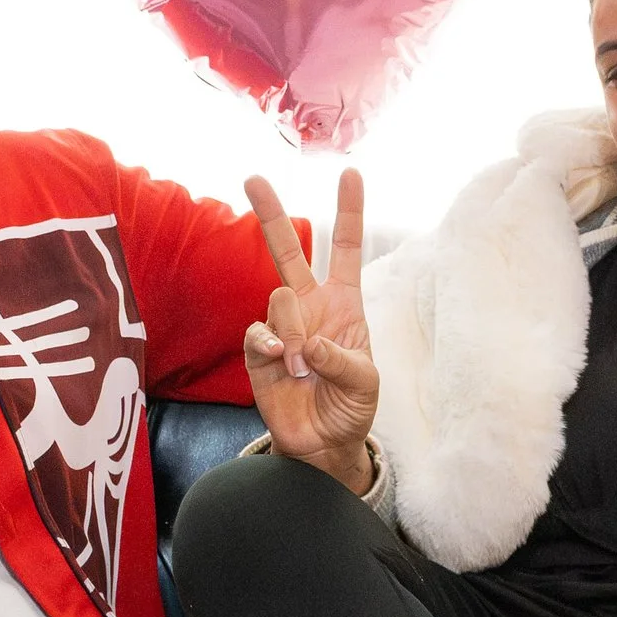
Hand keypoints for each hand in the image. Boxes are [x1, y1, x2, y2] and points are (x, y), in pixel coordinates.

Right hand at [244, 169, 378, 492]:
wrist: (322, 444)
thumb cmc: (351, 407)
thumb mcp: (364, 384)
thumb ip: (341, 360)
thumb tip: (307, 344)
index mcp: (343, 305)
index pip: (345, 249)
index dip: (349, 212)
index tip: (350, 173)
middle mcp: (309, 307)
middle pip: (288, 251)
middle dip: (270, 214)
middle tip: (252, 178)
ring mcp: (281, 326)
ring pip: (280, 300)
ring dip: (294, 333)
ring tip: (303, 367)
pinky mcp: (258, 351)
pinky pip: (257, 332)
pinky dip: (270, 344)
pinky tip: (281, 360)